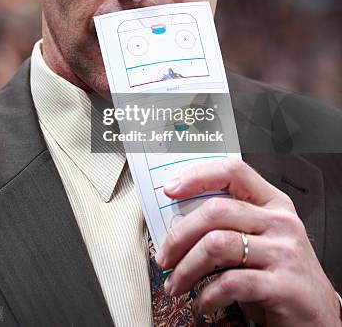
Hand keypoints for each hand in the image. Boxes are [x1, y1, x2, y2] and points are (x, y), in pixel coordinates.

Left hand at [155, 157, 340, 325]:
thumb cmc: (281, 275)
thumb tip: (178, 222)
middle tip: (164, 256)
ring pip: (217, 245)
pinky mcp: (283, 285)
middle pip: (216, 210)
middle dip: (180, 235)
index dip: (198, 175)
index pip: (233, 171)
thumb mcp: (260, 241)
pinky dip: (207, 295)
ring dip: (187, 268)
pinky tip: (202, 303)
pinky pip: (230, 282)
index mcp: (273, 203)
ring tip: (177, 284)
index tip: (170, 190)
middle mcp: (280, 222)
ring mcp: (284, 252)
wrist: (319, 318)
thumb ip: (230, 224)